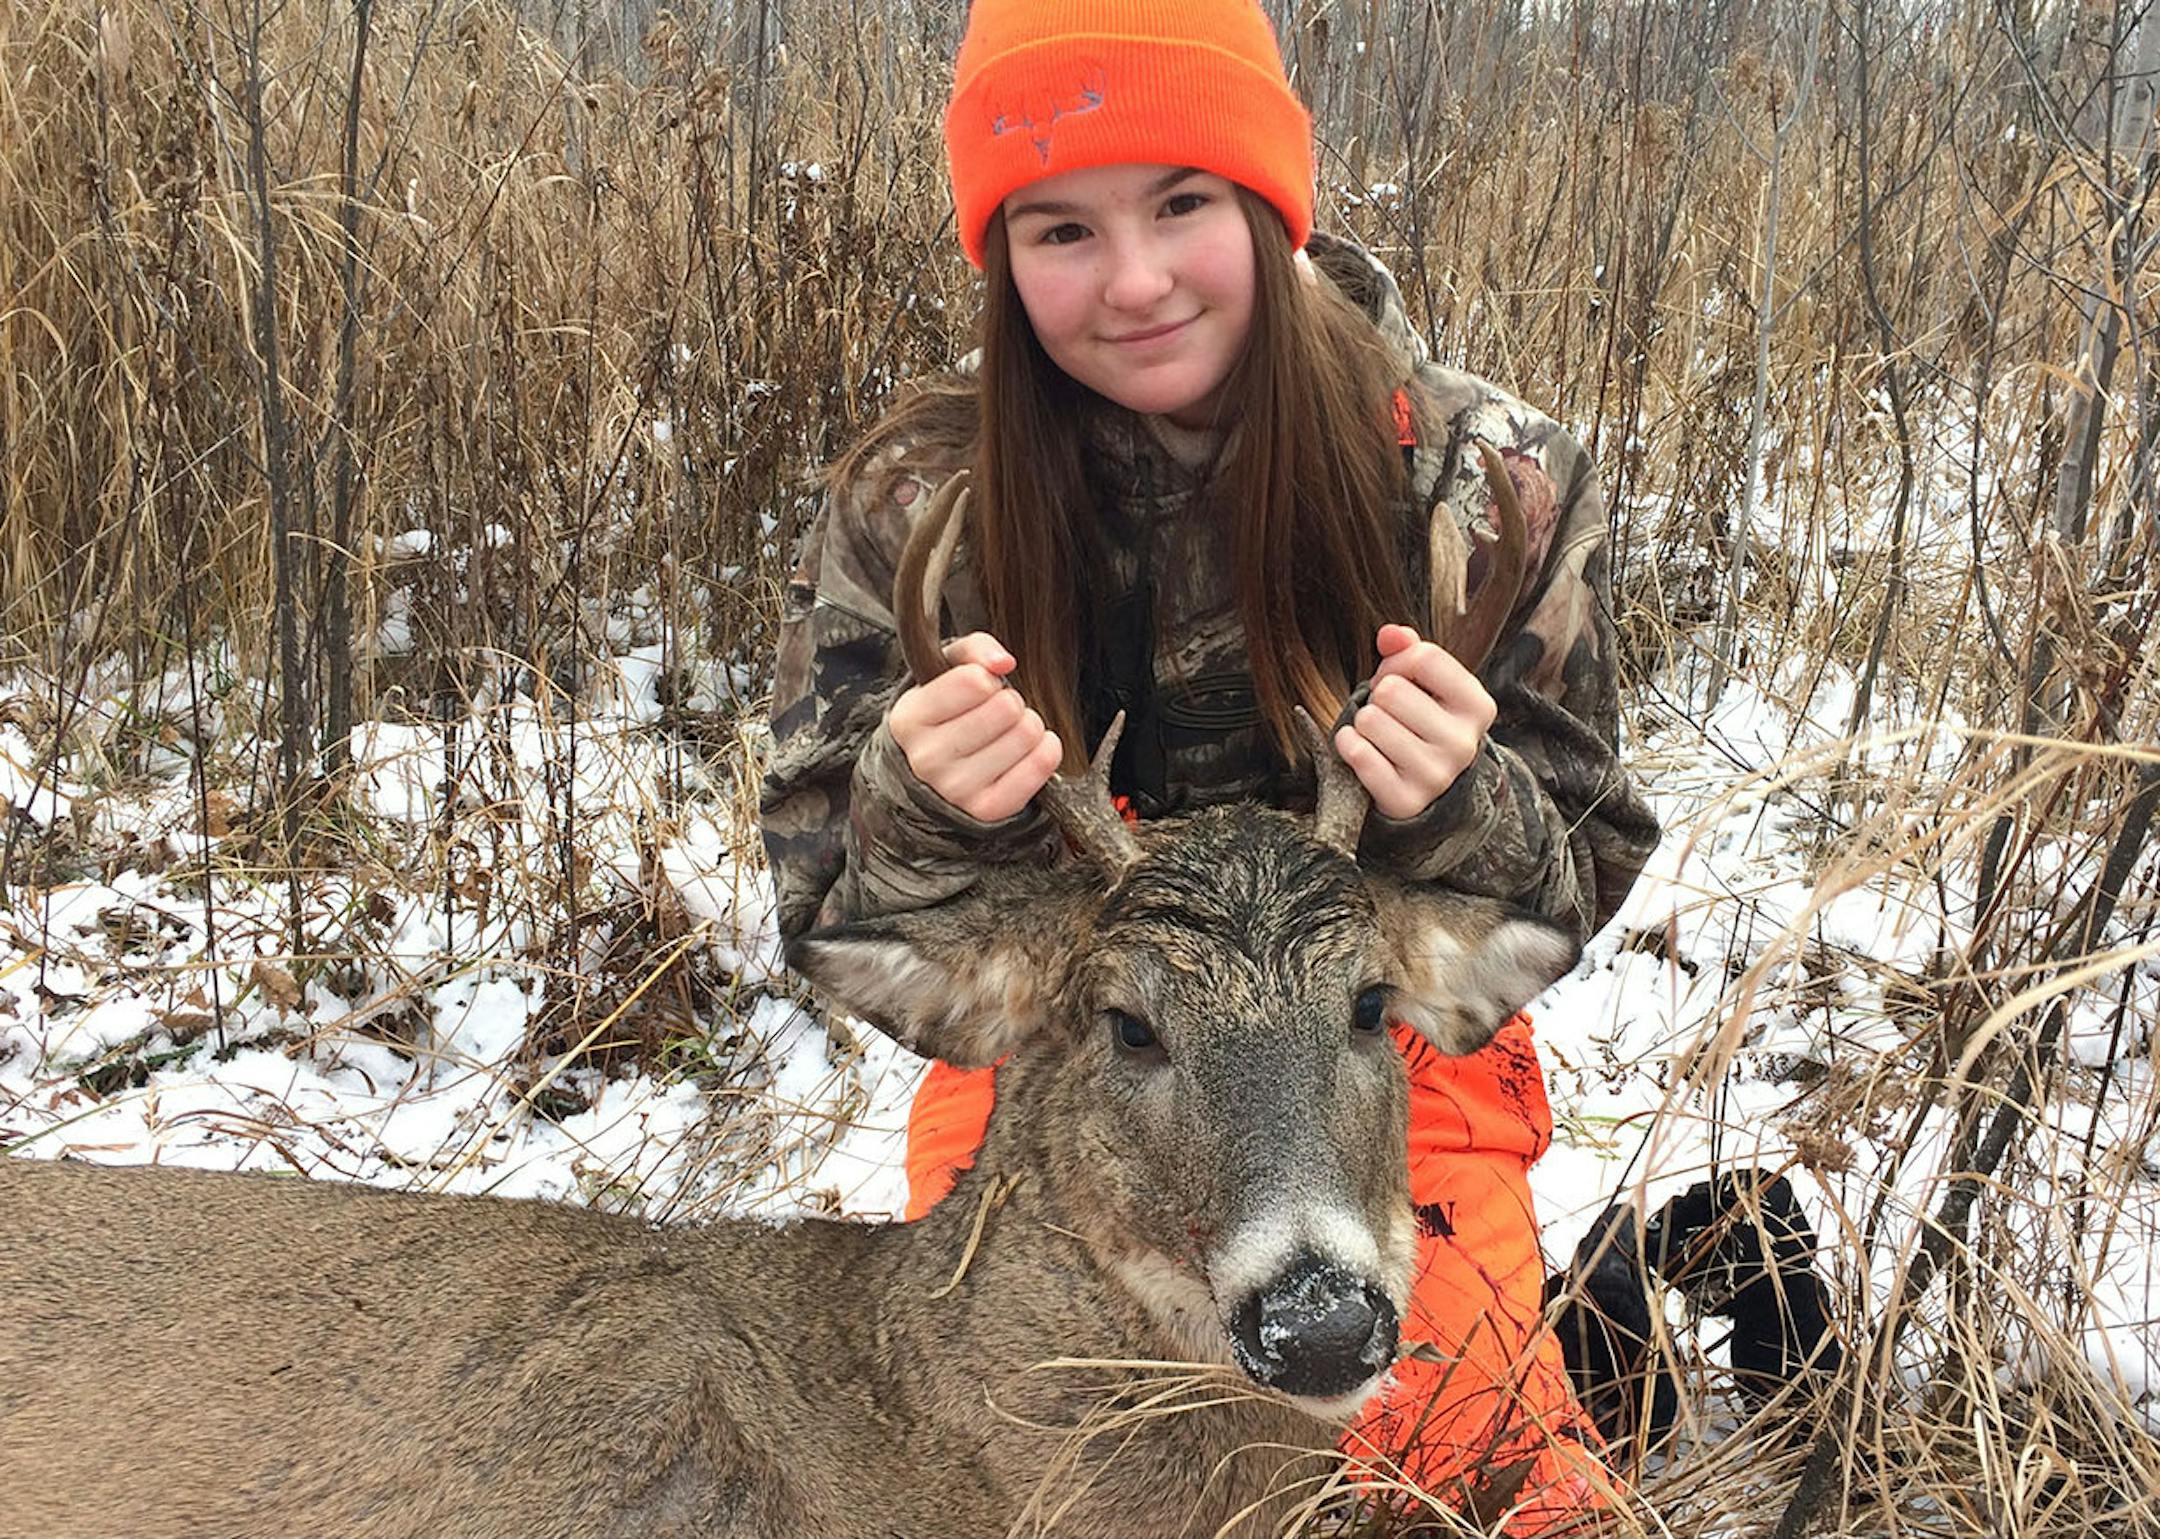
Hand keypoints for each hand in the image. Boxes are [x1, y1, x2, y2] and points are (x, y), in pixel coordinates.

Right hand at [888, 632, 1063, 821]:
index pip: (975, 682)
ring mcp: (956, 788)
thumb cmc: (948, 713)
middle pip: (1006, 707)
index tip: (979, 690)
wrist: (936, 776)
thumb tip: (1003, 662)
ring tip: (1007, 733)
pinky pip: (1041, 766)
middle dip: (1010, 702)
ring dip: (1027, 726)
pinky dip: (1046, 751)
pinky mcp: (987, 809)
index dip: (987, 678)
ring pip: (1027, 734)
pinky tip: (1028, 751)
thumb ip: (975, 650)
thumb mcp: (948, 671)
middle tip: (997, 713)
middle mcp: (926, 758)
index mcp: (908, 718)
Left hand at [1332, 624, 1496, 819]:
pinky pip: (1357, 753)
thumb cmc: (1420, 720)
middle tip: (1388, 711)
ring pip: (1370, 720)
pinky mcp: (1405, 800)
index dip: (1398, 661)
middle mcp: (1464, 743)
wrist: (1423, 785)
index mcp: (1478, 707)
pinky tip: (1363, 749)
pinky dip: (1348, 744)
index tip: (1398, 677)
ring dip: (1363, 721)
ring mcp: (1436, 775)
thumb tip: (1390, 634)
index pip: (1425, 657)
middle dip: (1378, 694)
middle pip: (1391, 689)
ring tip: (1379, 732)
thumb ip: (1407, 650)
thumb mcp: (1425, 683)